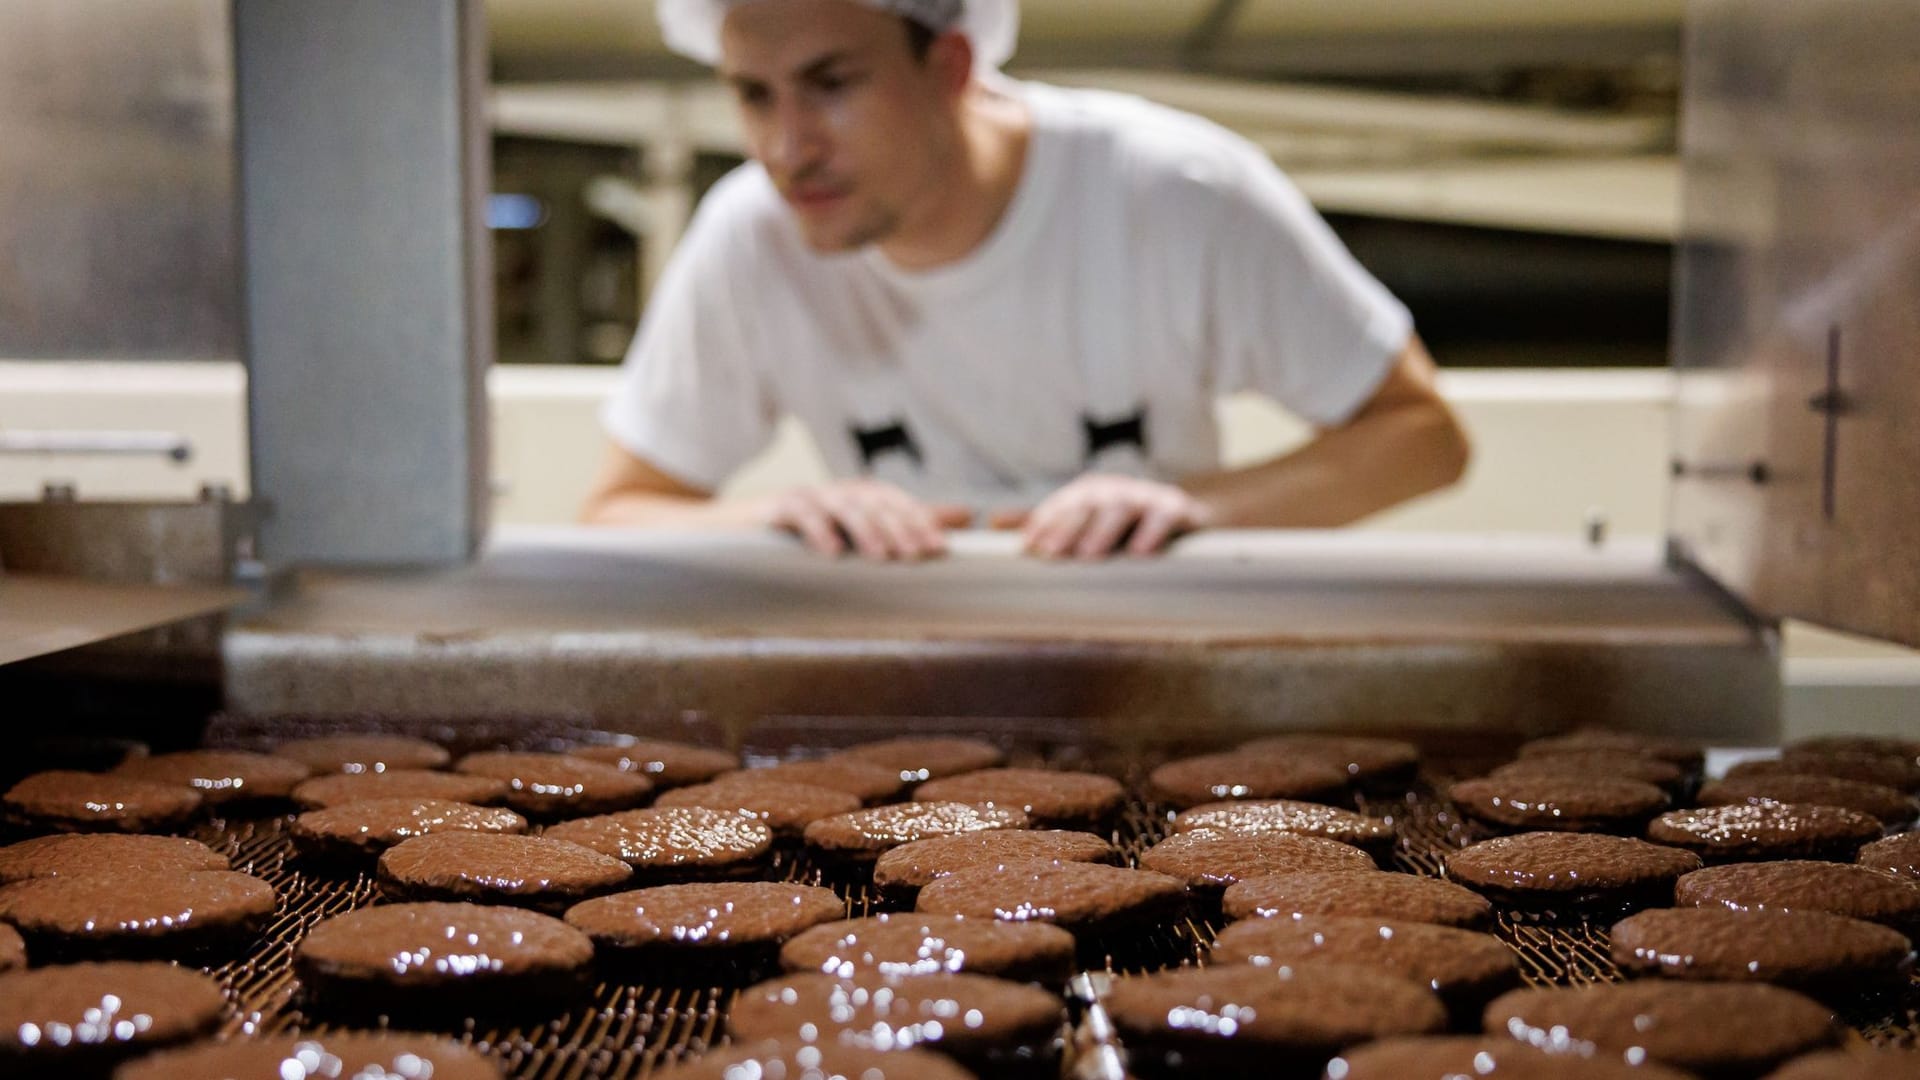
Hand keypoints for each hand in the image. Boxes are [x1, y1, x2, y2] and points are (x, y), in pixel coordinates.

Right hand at [762, 480, 972, 560]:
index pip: (894, 502)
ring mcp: (806, 497)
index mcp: (856, 499)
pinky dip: (817, 529)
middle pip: (875, 502)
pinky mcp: (774, 509)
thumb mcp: (850, 542)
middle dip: (901, 526)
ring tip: (882, 556)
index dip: (919, 520)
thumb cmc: (800, 547)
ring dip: (866, 529)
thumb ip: (899, 530)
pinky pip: (800, 513)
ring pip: (843, 505)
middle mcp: (835, 493)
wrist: (732, 539)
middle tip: (920, 554)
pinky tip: (831, 552)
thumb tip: (960, 523)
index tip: (940, 548)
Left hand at [993, 475, 1214, 559]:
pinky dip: (1153, 532)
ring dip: (1103, 530)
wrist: (1185, 517)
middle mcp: (1112, 491)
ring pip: (1121, 508)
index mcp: (1087, 495)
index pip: (1060, 507)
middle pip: (1086, 505)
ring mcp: (1145, 497)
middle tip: (1051, 554)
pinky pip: (1164, 516)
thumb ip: (1045, 524)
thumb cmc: (1123, 527)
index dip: (1043, 524)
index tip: (1028, 547)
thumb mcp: (1085, 523)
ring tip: (1089, 555)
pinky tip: (1141, 553)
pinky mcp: (1177, 508)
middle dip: (1067, 528)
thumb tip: (993, 522)